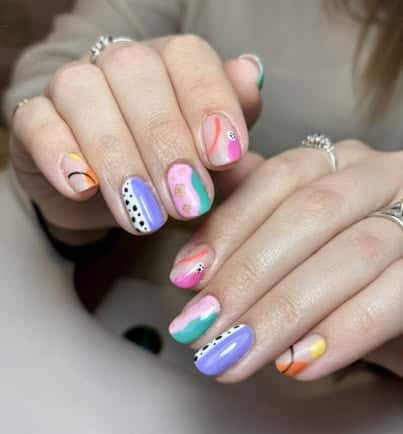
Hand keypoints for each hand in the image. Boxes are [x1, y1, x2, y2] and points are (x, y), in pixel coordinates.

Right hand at [10, 35, 262, 237]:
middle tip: (188, 202)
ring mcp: (72, 85)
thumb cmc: (168, 173)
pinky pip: (37, 123)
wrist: (108, 195)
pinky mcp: (34, 120)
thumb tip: (252, 80)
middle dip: (166, 143)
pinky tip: (84, 189)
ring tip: (144, 216)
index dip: (209, 103)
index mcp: (168, 63)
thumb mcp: (209, 163)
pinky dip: (60, 154)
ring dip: (119, 158)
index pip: (189, 57)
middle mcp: (119, 63)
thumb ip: (233, 133)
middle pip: (138, 73)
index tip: (225, 158)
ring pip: (85, 94)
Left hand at [168, 140, 402, 381]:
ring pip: (351, 254)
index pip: (277, 178)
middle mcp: (380, 176)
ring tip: (234, 353)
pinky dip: (343, 331)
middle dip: (247, 274)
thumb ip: (253, 210)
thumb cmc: (340, 265)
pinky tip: (297, 362)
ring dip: (282, 311)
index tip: (185, 278)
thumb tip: (194, 205)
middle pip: (309, 214)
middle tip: (200, 327)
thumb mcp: (296, 236)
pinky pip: (395, 295)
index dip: (228, 227)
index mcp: (338, 162)